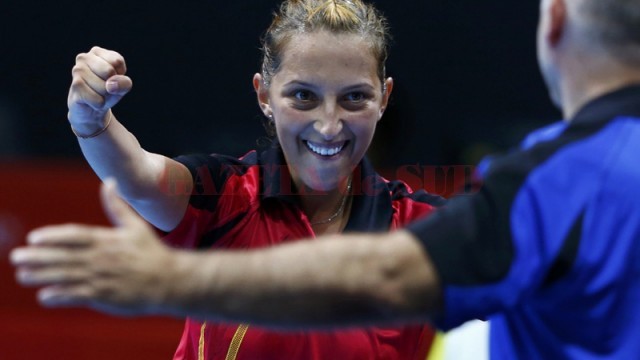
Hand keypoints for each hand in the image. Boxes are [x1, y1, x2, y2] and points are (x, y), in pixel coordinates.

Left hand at [10, 179, 173, 315]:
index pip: (75, 235)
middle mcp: (102, 258)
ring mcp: (102, 278)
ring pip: (66, 276)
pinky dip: (60, 296)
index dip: (53, 236)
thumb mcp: (136, 226)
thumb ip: (117, 206)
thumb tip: (109, 181)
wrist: (169, 281)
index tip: (34, 237)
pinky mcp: (105, 296)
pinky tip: (43, 296)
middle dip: (38, 257)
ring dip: (42, 276)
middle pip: (64, 256)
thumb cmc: (152, 252)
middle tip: (15, 256)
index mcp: (108, 240)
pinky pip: (77, 296)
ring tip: (22, 275)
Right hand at [67, 46, 132, 135]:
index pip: (117, 61)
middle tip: (104, 87)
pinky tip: (90, 101)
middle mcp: (84, 58)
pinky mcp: (75, 86)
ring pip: (104, 87)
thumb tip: (110, 86)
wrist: (91, 109)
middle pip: (109, 71)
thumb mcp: (122, 85)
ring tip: (96, 94)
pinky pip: (97, 99)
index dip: (119, 75)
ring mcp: (77, 71)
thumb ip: (124, 82)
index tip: (112, 78)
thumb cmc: (108, 91)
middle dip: (112, 85)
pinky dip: (99, 104)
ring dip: (104, 95)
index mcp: (97, 52)